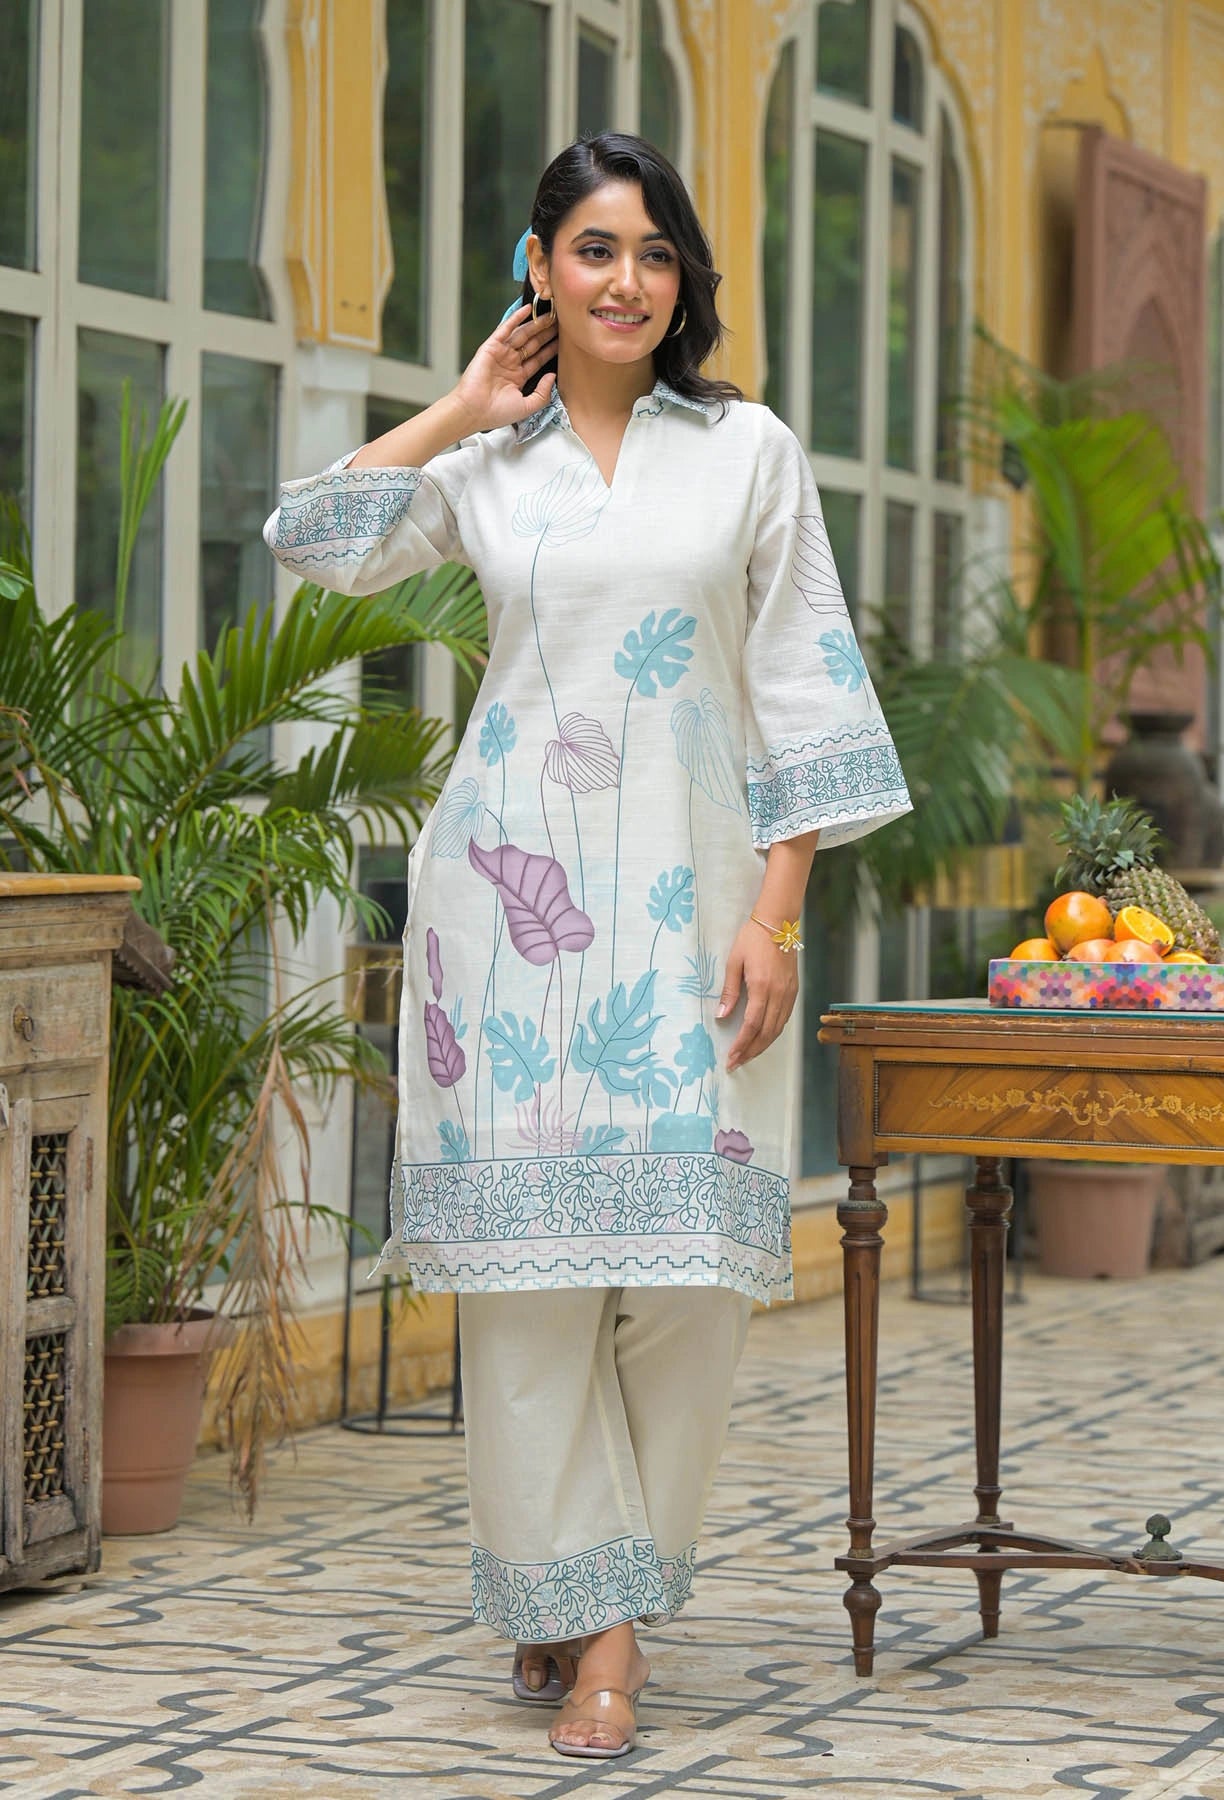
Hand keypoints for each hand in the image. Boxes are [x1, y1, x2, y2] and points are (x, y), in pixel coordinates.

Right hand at [451, 303, 558, 433]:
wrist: (474, 411)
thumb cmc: (496, 413)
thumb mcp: (527, 406)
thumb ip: (543, 393)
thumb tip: (553, 375)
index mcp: (518, 377)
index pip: (538, 358)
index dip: (551, 348)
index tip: (564, 340)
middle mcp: (510, 363)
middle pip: (532, 344)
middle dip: (546, 333)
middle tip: (561, 322)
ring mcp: (501, 354)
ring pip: (522, 334)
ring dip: (536, 324)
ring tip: (550, 314)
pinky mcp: (491, 347)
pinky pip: (506, 329)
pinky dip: (516, 318)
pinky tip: (528, 309)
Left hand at [716, 921, 799, 1071]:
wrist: (778, 923)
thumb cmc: (752, 939)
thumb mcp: (734, 962)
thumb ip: (729, 991)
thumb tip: (722, 1016)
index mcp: (762, 987)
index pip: (751, 1025)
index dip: (741, 1045)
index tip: (730, 1058)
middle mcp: (779, 994)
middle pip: (766, 1033)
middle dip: (751, 1052)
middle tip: (736, 1063)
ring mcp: (789, 993)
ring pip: (778, 1029)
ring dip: (762, 1046)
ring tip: (747, 1055)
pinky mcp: (793, 991)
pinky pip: (784, 1019)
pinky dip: (773, 1033)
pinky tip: (763, 1038)